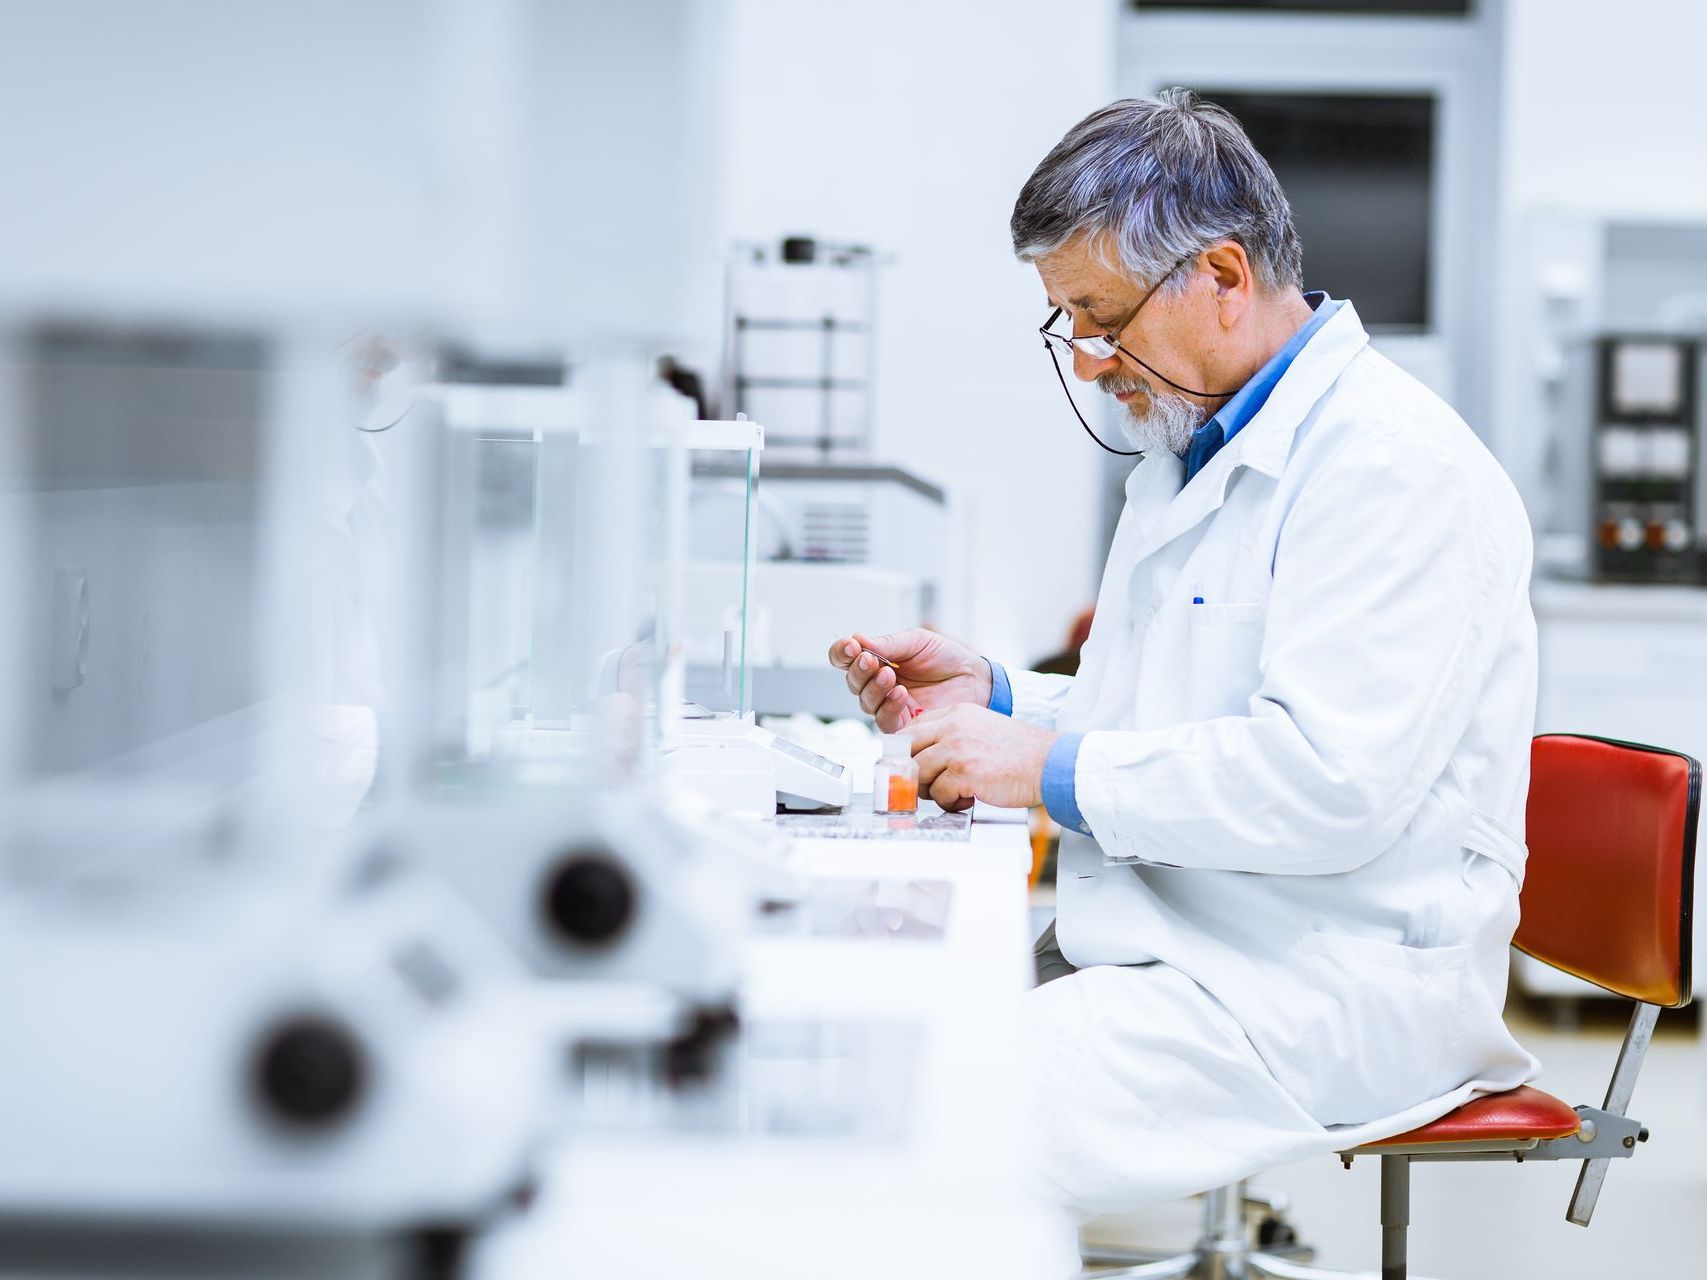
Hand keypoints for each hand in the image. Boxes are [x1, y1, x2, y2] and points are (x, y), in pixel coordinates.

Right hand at [827, 628, 992, 732]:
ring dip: (873, 687)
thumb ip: (888, 643)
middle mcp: (879, 684)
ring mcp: (889, 705)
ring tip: (890, 675)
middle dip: (858, 670)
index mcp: (878, 660)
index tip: (850, 646)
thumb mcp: (917, 641)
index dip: (842, 653)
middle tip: (870, 660)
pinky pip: (884, 720)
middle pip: (853, 681)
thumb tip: (859, 639)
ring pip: (865, 701)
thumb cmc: (946, 658)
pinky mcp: (903, 725)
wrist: (975, 679)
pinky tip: (900, 694)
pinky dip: (889, 706)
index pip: (846, 658)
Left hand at [909, 704, 1057, 811]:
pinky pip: (939, 793)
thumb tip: (925, 757)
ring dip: (933, 790)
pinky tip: (968, 799)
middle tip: (925, 785)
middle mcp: (953, 727)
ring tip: (954, 793)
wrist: (1050, 764)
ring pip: (920, 773)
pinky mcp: (965, 773)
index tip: (913, 766)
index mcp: (957, 713)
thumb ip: (953, 735)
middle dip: (912, 772)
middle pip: (908, 750)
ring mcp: (957, 749)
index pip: (912, 728)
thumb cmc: (1020, 752)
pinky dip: (950, 803)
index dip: (908, 752)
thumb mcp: (982, 728)